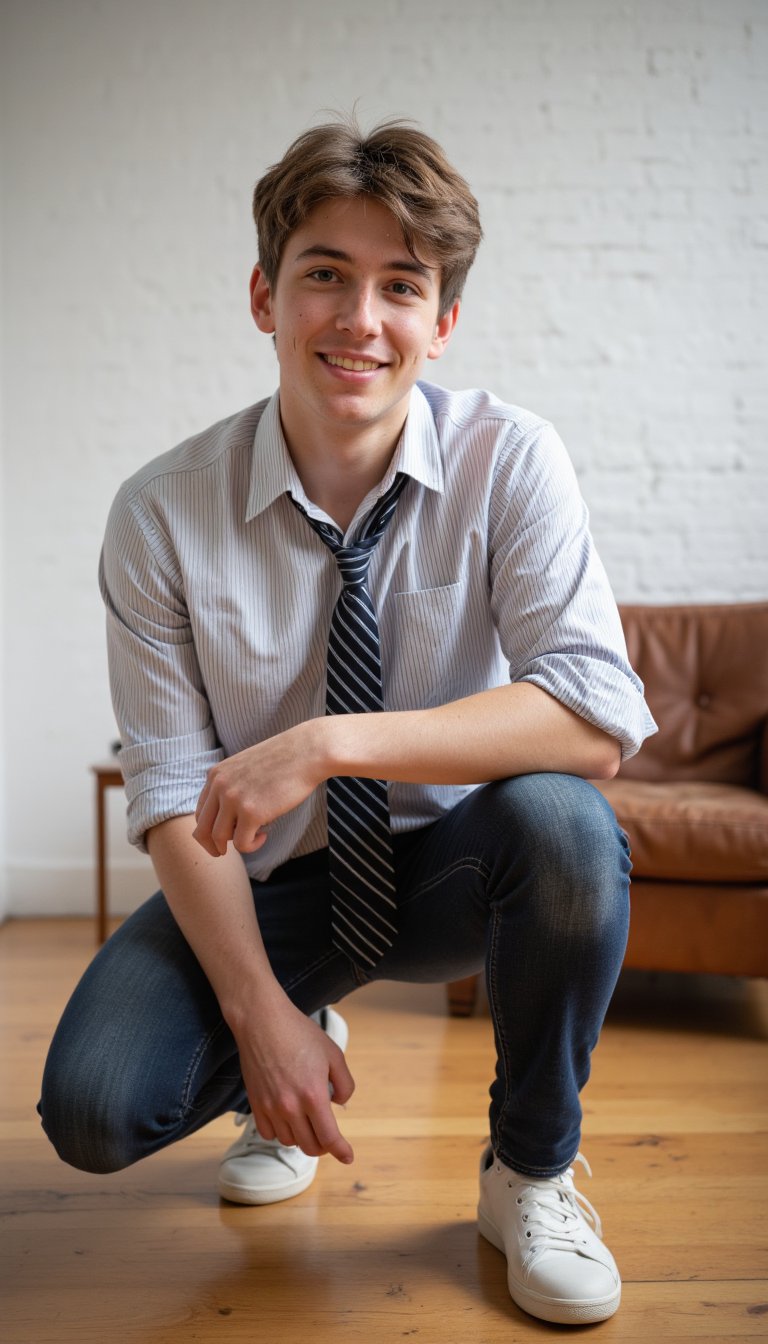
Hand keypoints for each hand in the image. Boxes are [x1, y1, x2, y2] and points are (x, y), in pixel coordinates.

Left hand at [193, 721, 326, 856]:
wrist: (307, 751)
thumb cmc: (283, 760)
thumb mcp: (247, 767)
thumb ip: (232, 787)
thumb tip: (229, 818)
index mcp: (216, 774)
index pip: (200, 811)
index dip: (209, 829)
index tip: (224, 835)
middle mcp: (220, 786)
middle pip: (202, 829)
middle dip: (212, 845)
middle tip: (224, 852)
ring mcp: (234, 799)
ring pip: (219, 838)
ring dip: (235, 844)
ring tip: (256, 836)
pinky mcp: (251, 812)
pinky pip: (241, 843)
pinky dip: (252, 845)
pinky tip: (265, 834)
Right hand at [235, 996, 354, 1163]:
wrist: (263, 1021)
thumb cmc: (299, 1033)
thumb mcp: (333, 1054)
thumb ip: (344, 1084)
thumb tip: (338, 1104)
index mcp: (313, 1095)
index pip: (329, 1138)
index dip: (341, 1151)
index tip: (347, 1156)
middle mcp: (290, 1106)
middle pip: (310, 1146)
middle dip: (323, 1145)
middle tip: (328, 1134)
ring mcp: (270, 1107)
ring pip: (289, 1141)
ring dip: (302, 1137)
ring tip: (307, 1119)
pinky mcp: (255, 1103)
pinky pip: (269, 1133)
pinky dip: (281, 1132)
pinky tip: (287, 1118)